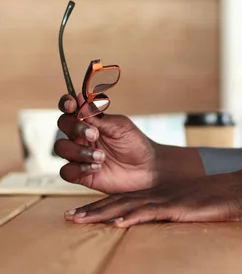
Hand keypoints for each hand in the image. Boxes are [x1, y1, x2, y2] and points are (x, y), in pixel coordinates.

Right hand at [55, 94, 204, 194]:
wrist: (147, 168)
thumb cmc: (134, 143)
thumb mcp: (120, 126)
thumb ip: (98, 117)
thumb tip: (80, 100)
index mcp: (90, 120)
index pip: (70, 108)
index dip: (66, 103)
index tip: (72, 104)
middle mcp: (81, 136)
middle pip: (62, 125)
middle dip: (75, 127)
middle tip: (94, 134)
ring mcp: (79, 155)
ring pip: (61, 148)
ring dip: (78, 151)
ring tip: (101, 156)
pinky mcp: (81, 175)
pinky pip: (66, 171)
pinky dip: (78, 168)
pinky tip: (96, 167)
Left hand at [65, 170, 241, 226]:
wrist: (236, 189)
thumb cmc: (214, 201)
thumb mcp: (186, 207)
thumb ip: (168, 213)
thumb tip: (153, 223)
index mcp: (157, 195)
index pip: (122, 201)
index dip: (99, 207)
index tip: (79, 214)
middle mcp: (156, 194)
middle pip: (117, 202)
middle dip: (91, 210)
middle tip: (68, 217)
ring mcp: (165, 199)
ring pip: (127, 206)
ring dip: (101, 213)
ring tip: (80, 219)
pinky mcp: (176, 206)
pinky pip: (149, 212)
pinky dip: (131, 216)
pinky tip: (116, 220)